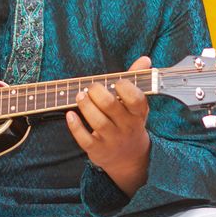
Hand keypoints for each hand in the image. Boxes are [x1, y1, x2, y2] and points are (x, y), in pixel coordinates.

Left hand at [66, 56, 151, 196]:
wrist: (129, 157)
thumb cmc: (129, 121)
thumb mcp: (135, 104)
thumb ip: (136, 80)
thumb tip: (145, 59)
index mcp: (139, 113)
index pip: (136, 99)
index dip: (125, 87)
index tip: (116, 82)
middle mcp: (128, 127)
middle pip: (111, 106)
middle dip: (97, 92)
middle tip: (91, 88)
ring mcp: (113, 140)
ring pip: (98, 122)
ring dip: (86, 106)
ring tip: (79, 96)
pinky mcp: (99, 150)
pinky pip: (85, 140)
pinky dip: (76, 126)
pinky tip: (70, 115)